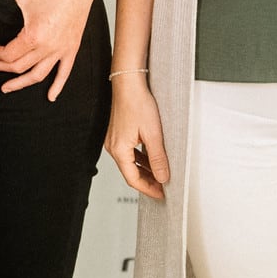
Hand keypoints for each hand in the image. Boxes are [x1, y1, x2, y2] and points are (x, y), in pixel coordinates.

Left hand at [0, 0, 92, 100]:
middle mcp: (47, 47)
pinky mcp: (72, 48)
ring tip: (6, 88)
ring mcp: (61, 50)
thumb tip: (7, 23)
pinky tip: (50, 96)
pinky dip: (57, 86)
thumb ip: (11, 15)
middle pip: (18, 66)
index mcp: (33, 37)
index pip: (8, 54)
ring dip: (20, 84)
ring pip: (38, 75)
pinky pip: (64, 73)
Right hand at [104, 74, 169, 198]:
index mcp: (118, 150)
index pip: (133, 179)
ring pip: (131, 162)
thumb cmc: (137, 103)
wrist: (128, 83)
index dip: (148, 189)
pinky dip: (141, 159)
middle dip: (147, 181)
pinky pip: (130, 152)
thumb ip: (157, 158)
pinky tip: (152, 159)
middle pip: (130, 172)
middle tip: (162, 188)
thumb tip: (162, 177)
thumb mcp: (153, 134)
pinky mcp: (119, 133)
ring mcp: (115, 140)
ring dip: (145, 170)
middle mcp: (113, 146)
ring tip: (160, 174)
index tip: (161, 194)